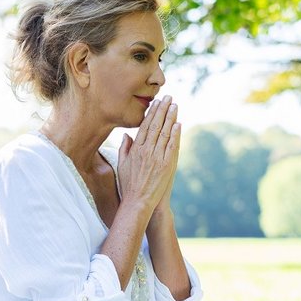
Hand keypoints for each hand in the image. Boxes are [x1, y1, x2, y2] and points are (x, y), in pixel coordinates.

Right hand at [117, 95, 180, 215]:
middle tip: (168, 98)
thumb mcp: (122, 165)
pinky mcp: (167, 166)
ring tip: (175, 106)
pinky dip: (176, 134)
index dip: (151, 113)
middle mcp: (146, 151)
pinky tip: (178, 124)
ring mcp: (157, 158)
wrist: (138, 202)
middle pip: (156, 126)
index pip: (144, 126)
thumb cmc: (128, 185)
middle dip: (162, 110)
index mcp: (135, 150)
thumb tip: (127, 135)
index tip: (156, 103)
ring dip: (171, 118)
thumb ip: (124, 149)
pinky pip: (172, 146)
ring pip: (165, 133)